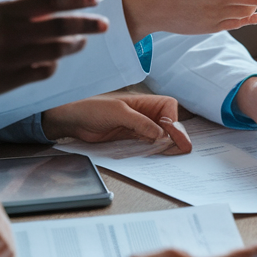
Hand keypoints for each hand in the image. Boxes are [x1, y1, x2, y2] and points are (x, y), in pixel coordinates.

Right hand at [0, 0, 108, 114]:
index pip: (49, 2)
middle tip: (103, 25)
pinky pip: (43, 71)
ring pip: (56, 51)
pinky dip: (53, 64)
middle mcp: (8, 34)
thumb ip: (19, 11)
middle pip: (60, 27)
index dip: (76, 1)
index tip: (94, 1)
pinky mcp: (8, 80)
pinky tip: (53, 60)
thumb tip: (53, 9)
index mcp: (4, 12)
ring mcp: (9, 59)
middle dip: (87, 25)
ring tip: (80, 43)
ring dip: (74, 46)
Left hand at [42, 93, 191, 153]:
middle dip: (177, 134)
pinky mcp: (131, 138)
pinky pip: (149, 144)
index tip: (171, 133)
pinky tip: (161, 155)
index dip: (173, 120)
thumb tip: (160, 133)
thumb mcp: (118, 113)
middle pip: (169, 123)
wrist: (72, 119)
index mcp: (143, 101)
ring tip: (177, 153)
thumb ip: (140, 123)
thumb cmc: (92, 107)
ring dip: (169, 144)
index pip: (168, 107)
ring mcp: (139, 127)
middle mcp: (144, 113)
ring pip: (161, 136)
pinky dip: (157, 150)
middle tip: (184, 148)